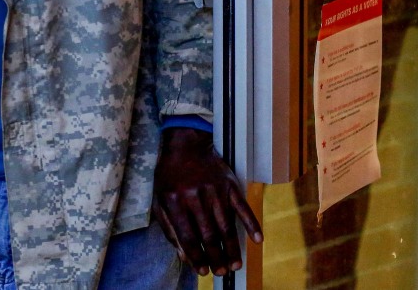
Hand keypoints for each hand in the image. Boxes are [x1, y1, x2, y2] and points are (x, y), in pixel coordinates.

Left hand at [152, 127, 261, 276]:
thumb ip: (169, 228)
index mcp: (174, 201)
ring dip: (232, 248)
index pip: (188, 236)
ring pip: (226, 226)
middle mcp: (195, 196)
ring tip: (235, 265)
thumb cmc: (170, 175)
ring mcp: (215, 191)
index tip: (203, 271)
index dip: (196, 257)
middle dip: (216, 257)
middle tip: (221, 272)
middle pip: (209, 235)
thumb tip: (184, 256)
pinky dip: (251, 224)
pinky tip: (257, 240)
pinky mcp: (230, 185)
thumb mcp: (160, 199)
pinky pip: (243, 207)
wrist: (185, 145)